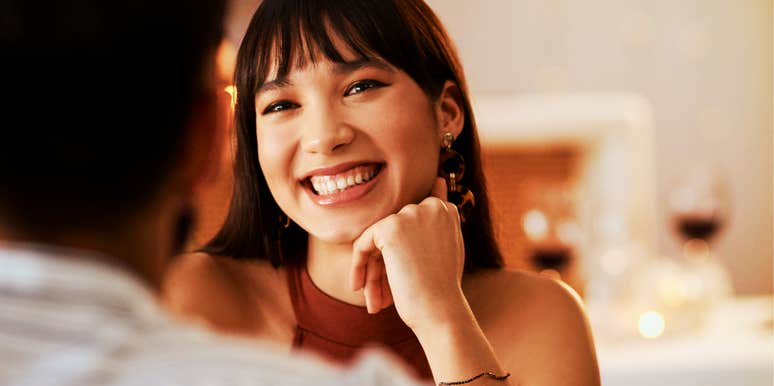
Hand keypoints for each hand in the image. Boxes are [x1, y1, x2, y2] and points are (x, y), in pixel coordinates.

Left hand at [350, 177, 466, 329]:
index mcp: (446, 210)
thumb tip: (440, 178)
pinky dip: (359, 266)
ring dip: (373, 273)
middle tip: (383, 297)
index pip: (412, 220)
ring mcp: (410, 215)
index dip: (403, 250)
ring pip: (376, 241)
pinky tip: (360, 288)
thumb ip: (438, 218)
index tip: (406, 272)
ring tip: (374, 301)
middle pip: (392, 232)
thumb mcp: (446, 247)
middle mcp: (431, 206)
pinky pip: (363, 244)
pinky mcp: (391, 228)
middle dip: (385, 266)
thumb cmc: (443, 288)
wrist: (440, 310)